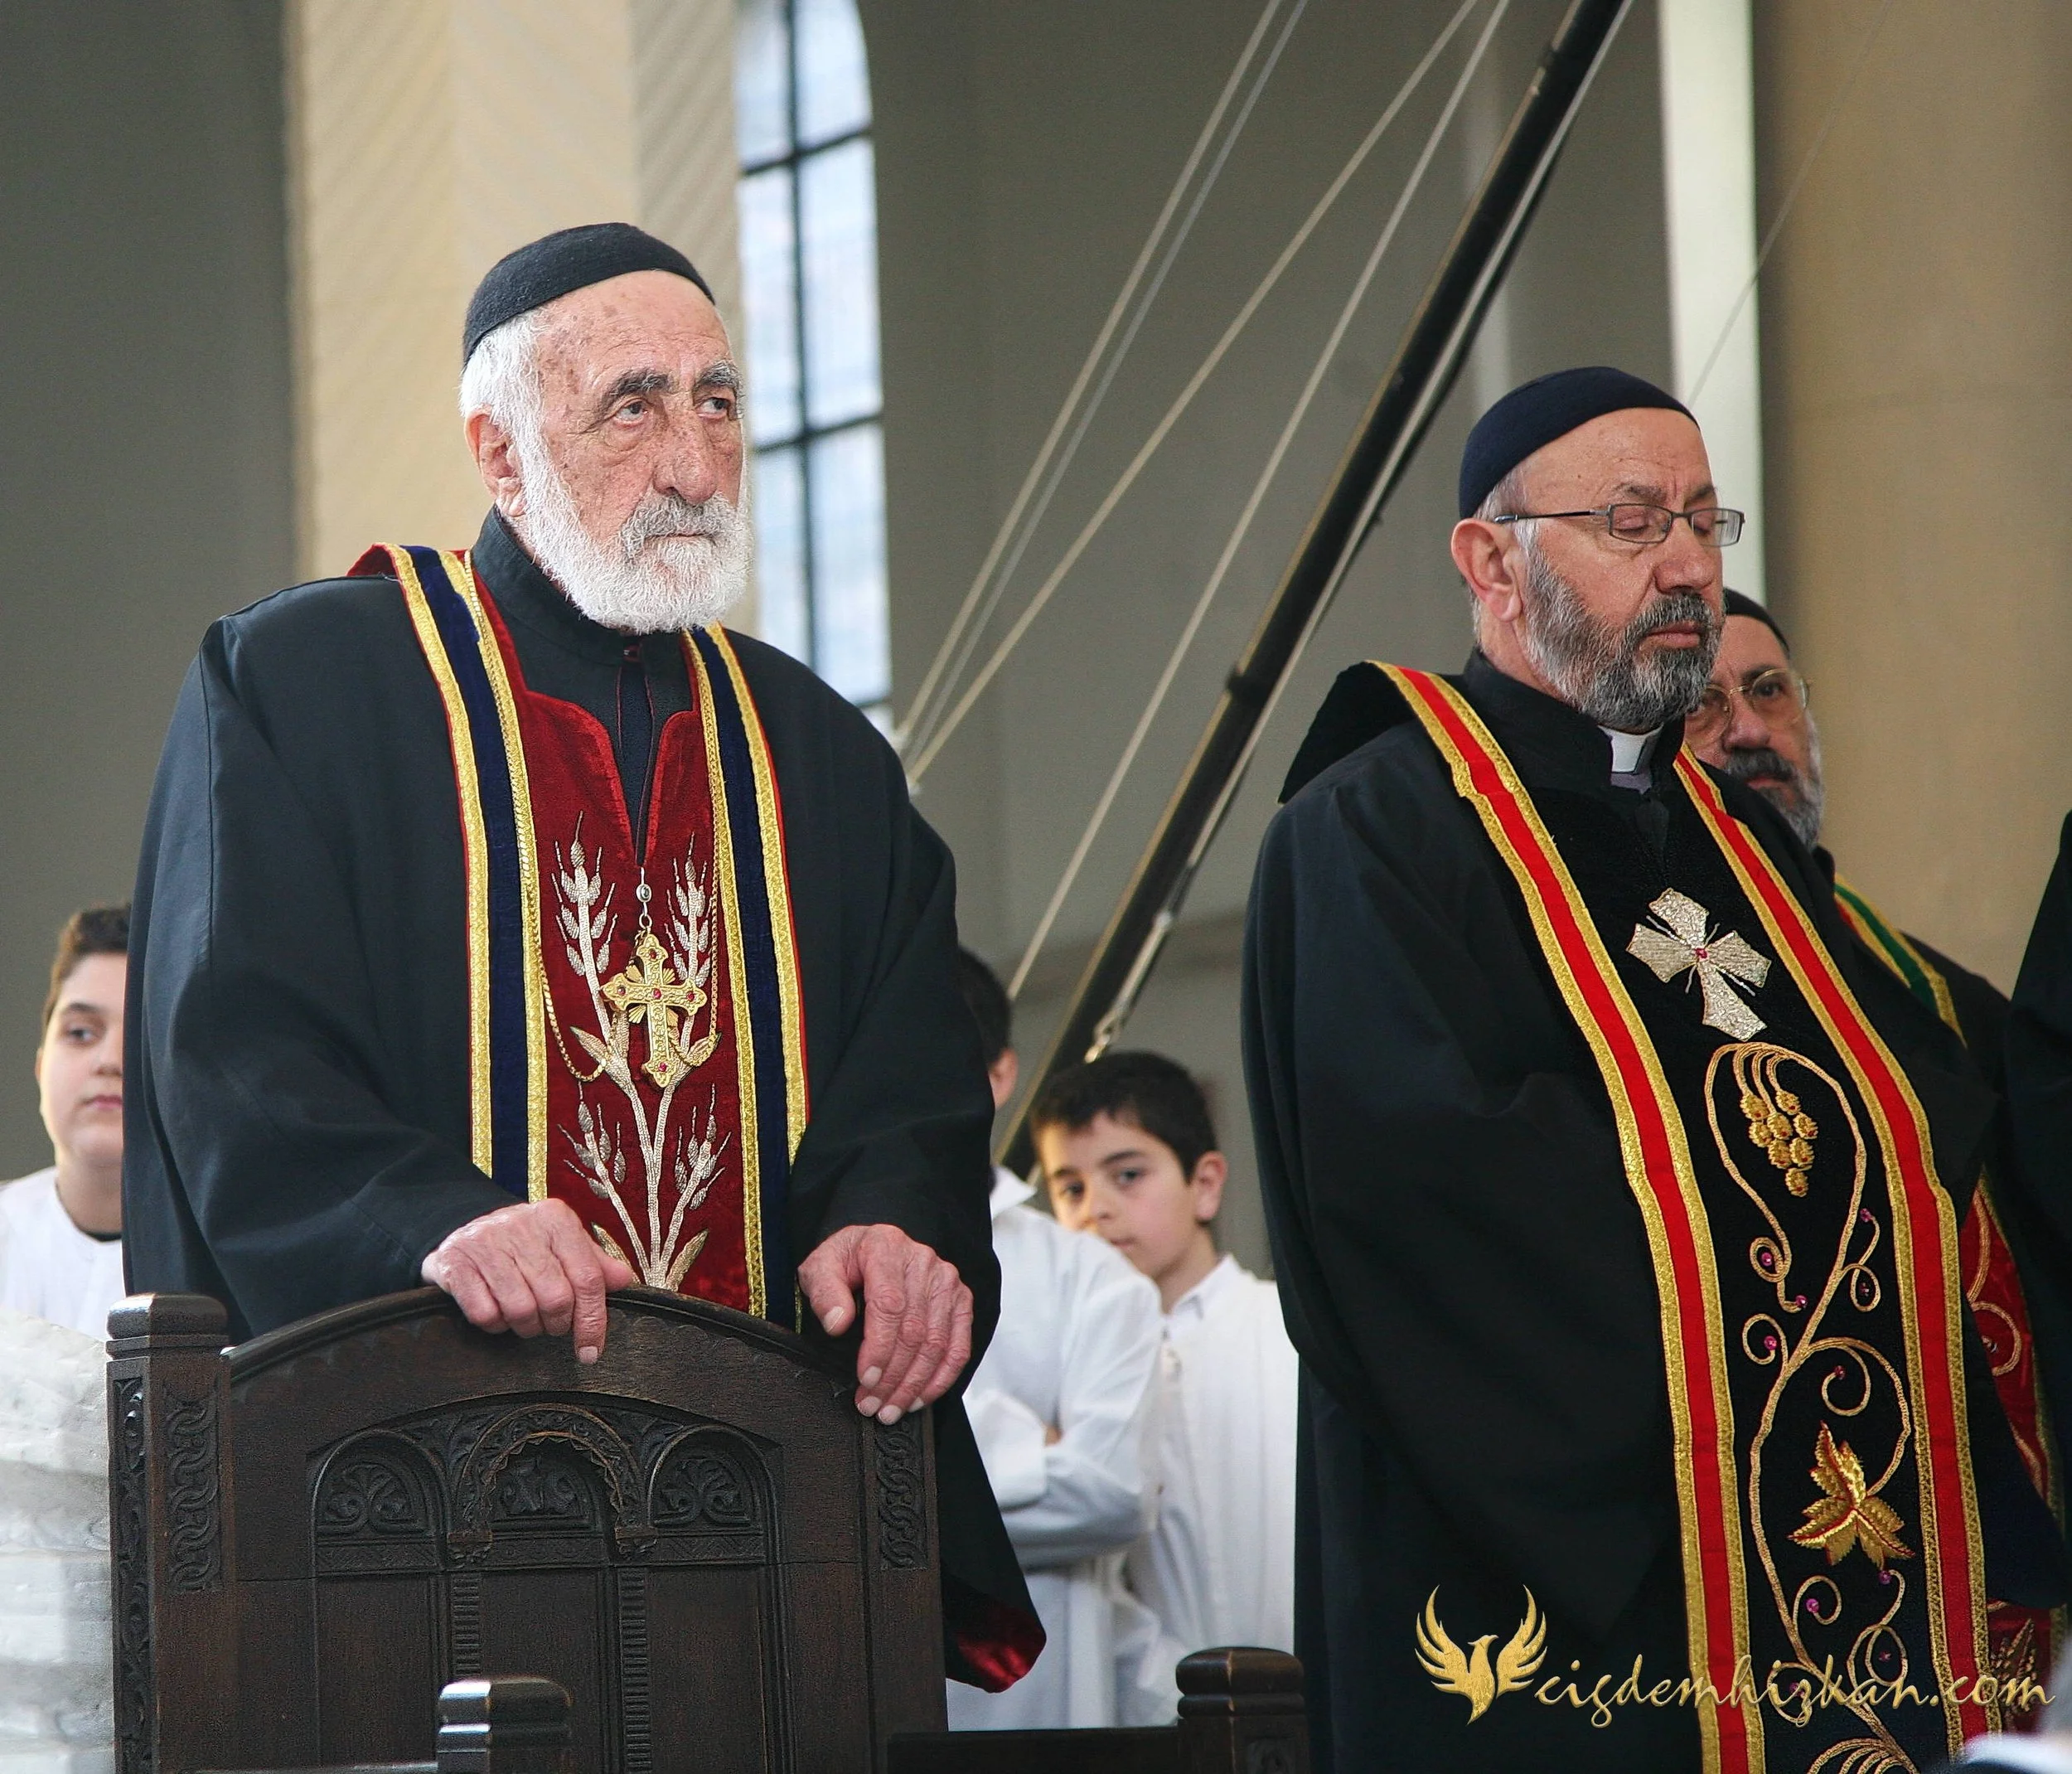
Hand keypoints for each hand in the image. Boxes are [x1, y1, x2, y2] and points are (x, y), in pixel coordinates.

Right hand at [421, 1198, 636, 1364]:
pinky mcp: (455, 1263)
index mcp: (556, 1218)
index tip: (590, 1351)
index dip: (593, 1321)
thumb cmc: (522, 1245)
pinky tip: (497, 1312)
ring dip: (525, 1326)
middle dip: (555, 1324)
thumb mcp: (561, 1245)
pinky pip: (484, 1314)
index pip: (587, 1277)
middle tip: (550, 1325)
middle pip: (556, 1298)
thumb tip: (624, 1280)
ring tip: (524, 1318)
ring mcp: (485, 1242)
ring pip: (520, 1309)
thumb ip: (593, 1264)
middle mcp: (521, 1225)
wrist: (463, 1230)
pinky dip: (495, 1325)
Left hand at [798, 1224, 972, 1422]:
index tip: (865, 1379)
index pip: (890, 1305)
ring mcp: (946, 1281)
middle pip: (915, 1330)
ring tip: (891, 1408)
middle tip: (872, 1405)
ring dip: (914, 1385)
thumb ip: (824, 1292)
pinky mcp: (960, 1299)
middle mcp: (923, 1261)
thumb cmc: (846, 1261)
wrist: (871, 1248)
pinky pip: (958, 1346)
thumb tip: (837, 1323)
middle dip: (893, 1377)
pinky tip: (919, 1398)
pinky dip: (941, 1379)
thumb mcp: (820, 1268)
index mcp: (886, 1247)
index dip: (879, 1348)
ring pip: (937, 1344)